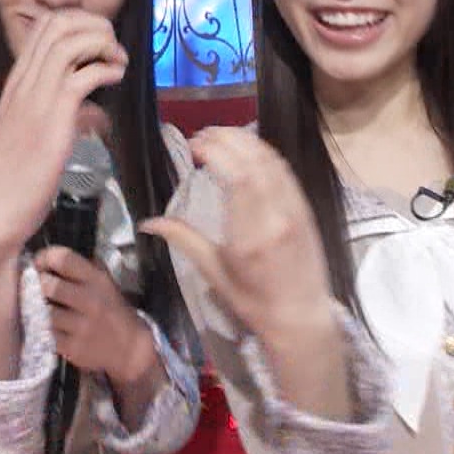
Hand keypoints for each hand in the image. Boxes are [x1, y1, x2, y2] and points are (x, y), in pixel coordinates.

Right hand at [0, 10, 126, 262]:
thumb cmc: (13, 180)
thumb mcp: (34, 135)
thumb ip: (60, 115)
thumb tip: (94, 113)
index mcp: (16, 82)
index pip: (46, 26)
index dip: (81, 23)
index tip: (102, 44)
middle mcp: (23, 83)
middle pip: (59, 23)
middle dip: (96, 25)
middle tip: (114, 50)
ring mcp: (35, 99)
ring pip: (71, 41)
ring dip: (104, 43)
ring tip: (118, 63)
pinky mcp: (51, 120)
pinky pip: (84, 76)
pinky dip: (107, 70)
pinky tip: (116, 80)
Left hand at [34, 246, 157, 390]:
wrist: (130, 348)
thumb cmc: (114, 312)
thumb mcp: (107, 283)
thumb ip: (85, 268)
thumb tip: (54, 256)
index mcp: (98, 280)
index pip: (64, 259)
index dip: (45, 257)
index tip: (39, 262)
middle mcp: (90, 301)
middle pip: (49, 285)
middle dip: (40, 284)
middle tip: (39, 286)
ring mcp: (81, 326)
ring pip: (45, 312)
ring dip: (41, 309)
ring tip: (46, 308)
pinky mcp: (72, 348)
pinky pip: (47, 334)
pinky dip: (47, 330)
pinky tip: (54, 328)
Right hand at [139, 127, 335, 342]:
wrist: (301, 317)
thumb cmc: (253, 301)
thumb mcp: (214, 273)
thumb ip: (183, 239)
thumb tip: (148, 223)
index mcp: (250, 237)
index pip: (236, 177)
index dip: (215, 151)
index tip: (195, 146)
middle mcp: (276, 217)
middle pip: (254, 161)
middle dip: (227, 139)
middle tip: (202, 135)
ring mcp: (295, 210)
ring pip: (272, 160)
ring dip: (246, 140)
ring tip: (221, 135)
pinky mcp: (306, 208)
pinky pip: (285, 170)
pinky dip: (265, 153)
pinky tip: (248, 150)